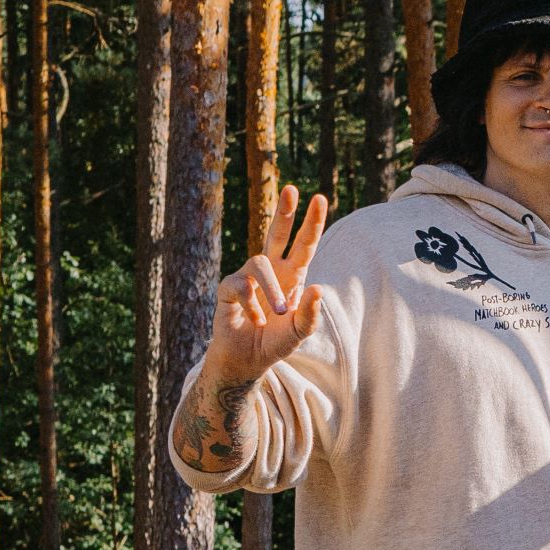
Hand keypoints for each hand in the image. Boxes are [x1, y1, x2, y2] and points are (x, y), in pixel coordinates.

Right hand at [203, 186, 326, 393]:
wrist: (247, 360)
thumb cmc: (275, 341)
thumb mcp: (299, 332)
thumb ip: (310, 315)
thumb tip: (318, 289)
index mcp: (292, 275)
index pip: (304, 244)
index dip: (312, 223)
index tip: (320, 198)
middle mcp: (271, 270)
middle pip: (277, 233)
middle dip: (285, 211)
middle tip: (293, 189)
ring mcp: (248, 277)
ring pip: (260, 263)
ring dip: (273, 289)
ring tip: (280, 314)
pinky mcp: (229, 288)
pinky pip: (241, 286)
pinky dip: (252, 306)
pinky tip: (255, 321)